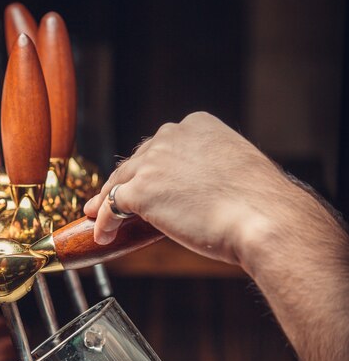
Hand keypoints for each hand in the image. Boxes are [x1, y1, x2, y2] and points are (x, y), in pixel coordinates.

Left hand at [84, 112, 298, 266]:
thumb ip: (207, 172)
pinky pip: (111, 206)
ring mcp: (153, 161)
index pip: (160, 146)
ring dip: (105, 202)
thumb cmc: (258, 204)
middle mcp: (172, 135)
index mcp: (198, 125)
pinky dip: (103, 221)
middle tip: (106, 201)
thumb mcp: (232, 172)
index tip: (141, 183)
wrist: (263, 217)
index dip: (147, 168)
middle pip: (135, 162)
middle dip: (121, 183)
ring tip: (97, 218)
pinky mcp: (141, 190)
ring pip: (118, 182)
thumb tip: (191, 194)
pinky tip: (103, 235)